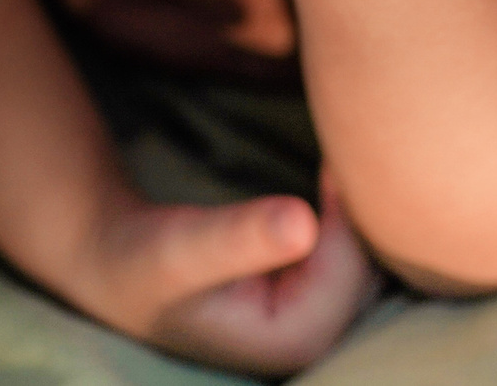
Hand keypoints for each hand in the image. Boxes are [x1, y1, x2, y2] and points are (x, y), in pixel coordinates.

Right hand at [104, 173, 378, 377]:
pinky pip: (356, 256)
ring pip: (369, 261)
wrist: (126, 269)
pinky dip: (350, 221)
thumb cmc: (150, 259)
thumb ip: (241, 236)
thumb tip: (303, 222)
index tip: (333, 161)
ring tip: (338, 166)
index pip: (353, 271)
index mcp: (292, 342)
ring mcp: (315, 325)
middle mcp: (312, 343)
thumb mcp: (186, 246)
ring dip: (358, 215)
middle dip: (360, 214)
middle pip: (370, 269)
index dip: (349, 212)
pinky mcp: (313, 303)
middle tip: (343, 154)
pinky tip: (332, 186)